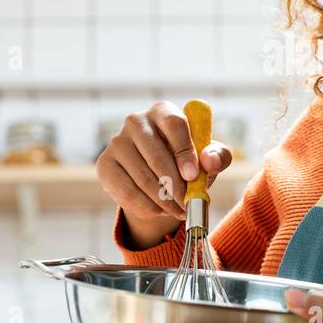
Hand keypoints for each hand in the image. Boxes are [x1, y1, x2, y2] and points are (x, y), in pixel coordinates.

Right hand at [95, 100, 232, 248]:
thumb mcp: (208, 159)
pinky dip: (146, 206)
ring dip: (164, 201)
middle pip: (157, 155)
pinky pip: (127, 191)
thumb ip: (218, 156)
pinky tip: (159, 210)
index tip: (193, 176)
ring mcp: (117, 142)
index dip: (184, 151)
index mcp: (163, 112)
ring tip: (178, 210)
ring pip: (142, 178)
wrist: (158, 181)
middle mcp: (136, 121)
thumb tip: (209, 160)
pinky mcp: (105, 164)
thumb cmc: (187, 163)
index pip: (174, 124)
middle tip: (188, 204)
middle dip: (176, 186)